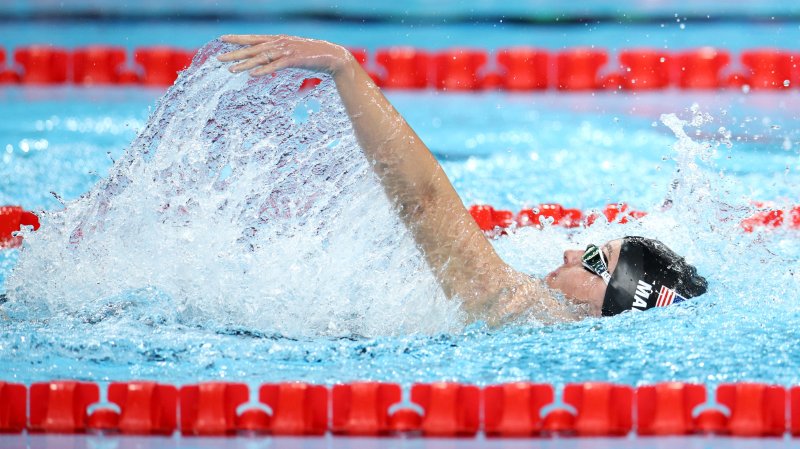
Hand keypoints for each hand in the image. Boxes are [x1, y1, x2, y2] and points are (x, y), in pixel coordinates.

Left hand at [217, 34, 353, 76]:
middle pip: (252, 48)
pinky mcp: (293, 60)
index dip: (237, 39)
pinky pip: (275, 65)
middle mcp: (279, 42)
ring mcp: (286, 50)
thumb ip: (279, 54)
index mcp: (277, 39)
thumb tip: (267, 61)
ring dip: (245, 64)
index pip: (253, 38)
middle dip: (235, 53)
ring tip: (231, 70)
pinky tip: (253, 74)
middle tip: (219, 59)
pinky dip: (263, 70)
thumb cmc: (311, 55)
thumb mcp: (292, 52)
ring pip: (260, 57)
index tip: (222, 39)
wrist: (331, 56)